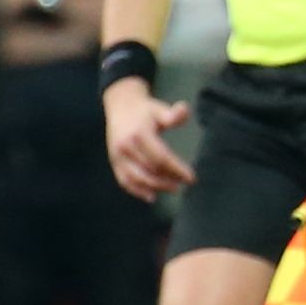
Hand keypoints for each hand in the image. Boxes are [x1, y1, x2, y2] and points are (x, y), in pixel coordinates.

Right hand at [107, 80, 195, 198]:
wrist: (120, 107)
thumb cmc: (145, 110)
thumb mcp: (160, 108)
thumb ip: (173, 113)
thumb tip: (184, 110)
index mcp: (140, 134)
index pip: (160, 157)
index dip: (176, 169)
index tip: (191, 177)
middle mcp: (126, 147)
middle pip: (150, 170)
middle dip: (168, 180)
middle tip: (184, 184)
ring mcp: (117, 156)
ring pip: (137, 178)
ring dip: (155, 187)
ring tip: (173, 189)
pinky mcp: (114, 162)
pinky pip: (124, 181)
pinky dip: (137, 191)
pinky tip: (151, 197)